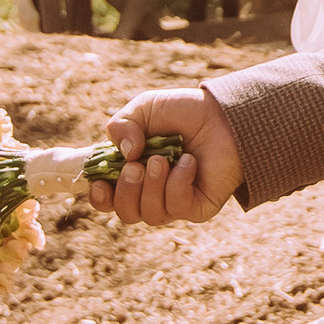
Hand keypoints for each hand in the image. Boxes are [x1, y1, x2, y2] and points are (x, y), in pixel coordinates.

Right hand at [85, 87, 242, 225]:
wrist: (223, 113)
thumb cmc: (183, 112)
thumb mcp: (144, 108)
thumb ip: (121, 125)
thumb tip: (124, 154)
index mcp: (133, 172)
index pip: (109, 199)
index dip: (100, 197)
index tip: (99, 184)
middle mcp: (152, 192)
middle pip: (127, 213)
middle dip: (126, 191)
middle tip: (136, 166)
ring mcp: (176, 202)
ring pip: (151, 214)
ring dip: (152, 186)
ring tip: (163, 160)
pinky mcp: (198, 207)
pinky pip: (178, 207)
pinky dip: (178, 183)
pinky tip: (188, 162)